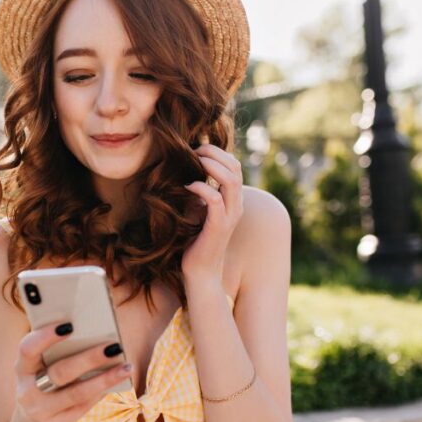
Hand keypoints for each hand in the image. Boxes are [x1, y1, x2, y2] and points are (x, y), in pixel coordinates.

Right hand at [14, 324, 130, 421]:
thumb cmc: (42, 384)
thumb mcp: (39, 369)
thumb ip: (55, 353)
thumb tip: (93, 333)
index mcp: (21, 369)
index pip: (28, 349)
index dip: (45, 337)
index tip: (69, 325)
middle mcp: (26, 392)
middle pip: (61, 372)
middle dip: (89, 358)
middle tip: (113, 346)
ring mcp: (39, 413)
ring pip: (77, 393)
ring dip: (104, 379)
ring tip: (126, 366)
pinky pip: (83, 407)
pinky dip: (101, 392)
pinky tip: (116, 381)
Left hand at [181, 143, 244, 280]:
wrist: (200, 272)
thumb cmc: (195, 241)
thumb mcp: (198, 211)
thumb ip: (199, 193)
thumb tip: (185, 171)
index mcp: (233, 200)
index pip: (234, 166)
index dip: (218, 152)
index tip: (196, 149)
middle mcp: (236, 206)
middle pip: (235, 167)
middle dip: (215, 153)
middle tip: (194, 150)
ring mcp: (229, 216)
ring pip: (230, 180)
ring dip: (211, 166)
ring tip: (193, 161)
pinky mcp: (218, 227)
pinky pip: (215, 200)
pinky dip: (201, 188)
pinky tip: (187, 186)